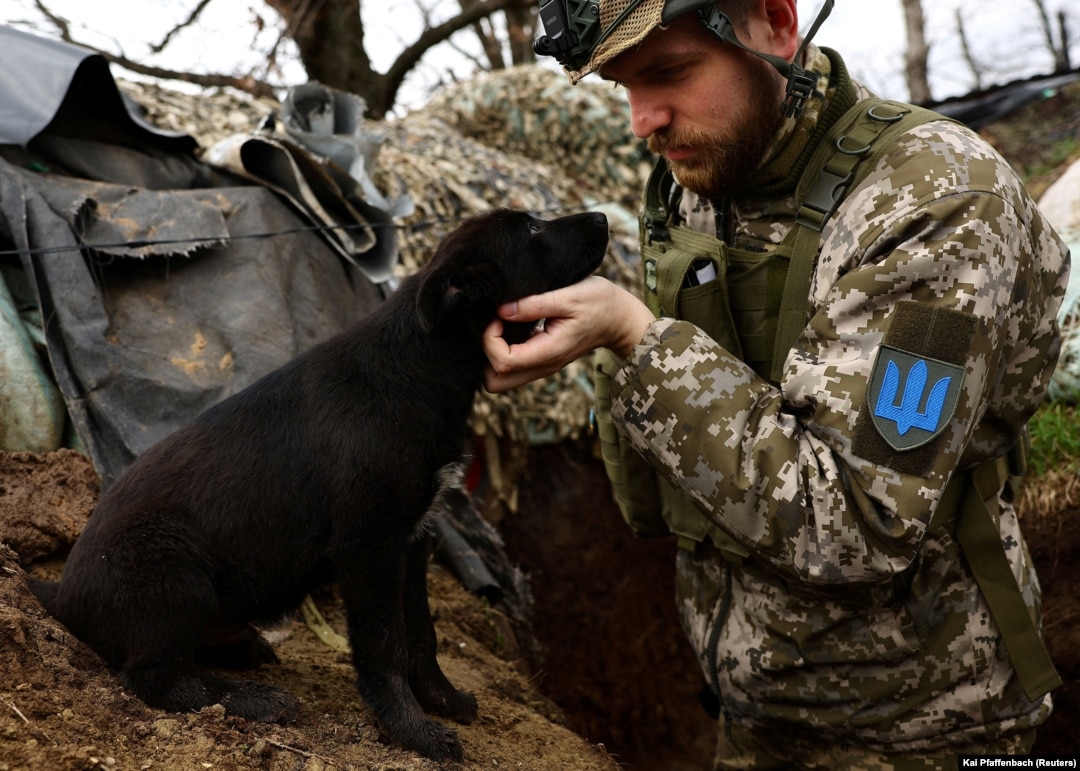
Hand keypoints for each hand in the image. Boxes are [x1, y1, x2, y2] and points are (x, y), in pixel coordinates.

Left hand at [482, 276, 653, 392]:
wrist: (620, 318)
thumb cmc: (599, 303)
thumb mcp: (570, 296)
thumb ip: (535, 304)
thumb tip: (502, 310)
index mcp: (548, 352)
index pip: (502, 361)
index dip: (490, 338)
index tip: (500, 315)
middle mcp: (542, 366)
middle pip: (494, 381)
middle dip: (486, 353)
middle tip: (496, 324)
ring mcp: (541, 366)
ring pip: (500, 377)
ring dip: (494, 352)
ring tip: (506, 323)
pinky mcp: (540, 360)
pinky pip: (511, 365)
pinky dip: (503, 349)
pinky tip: (514, 325)